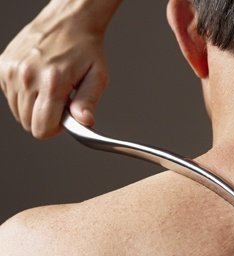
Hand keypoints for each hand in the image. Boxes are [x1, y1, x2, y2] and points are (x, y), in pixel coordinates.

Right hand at [1, 9, 109, 138]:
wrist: (68, 21)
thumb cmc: (84, 48)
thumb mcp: (97, 77)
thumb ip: (88, 102)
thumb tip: (84, 123)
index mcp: (52, 82)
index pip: (41, 128)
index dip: (54, 130)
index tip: (63, 121)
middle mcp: (27, 77)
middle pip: (27, 122)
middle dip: (45, 118)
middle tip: (60, 101)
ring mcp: (11, 71)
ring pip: (16, 110)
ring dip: (33, 106)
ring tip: (49, 88)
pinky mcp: (2, 65)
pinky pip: (8, 94)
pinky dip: (22, 93)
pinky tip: (37, 79)